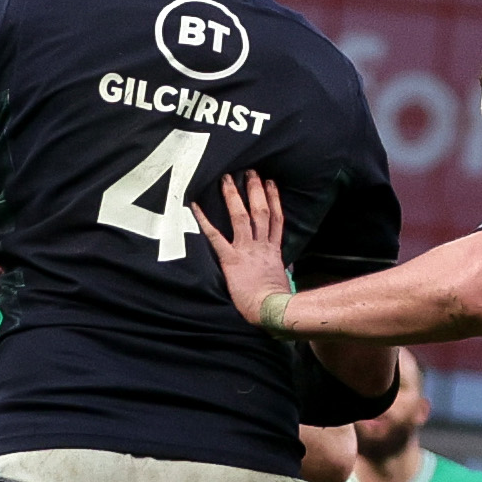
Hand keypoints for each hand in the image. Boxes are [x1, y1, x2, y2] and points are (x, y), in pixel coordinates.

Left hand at [205, 171, 294, 328]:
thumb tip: (287, 268)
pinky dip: (204, 221)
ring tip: (228, 178)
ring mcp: (246, 250)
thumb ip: (283, 270)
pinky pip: (215, 237)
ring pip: (242, 217)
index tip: (271, 184)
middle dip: (255, 190)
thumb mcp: (283, 282)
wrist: (272, 310)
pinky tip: (195, 207)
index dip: (274, 200)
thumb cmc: (277, 303)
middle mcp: (261, 246)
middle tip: (250, 171)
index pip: (276, 220)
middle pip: (261, 212)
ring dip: (235, 196)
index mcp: (274, 252)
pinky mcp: (231, 260)